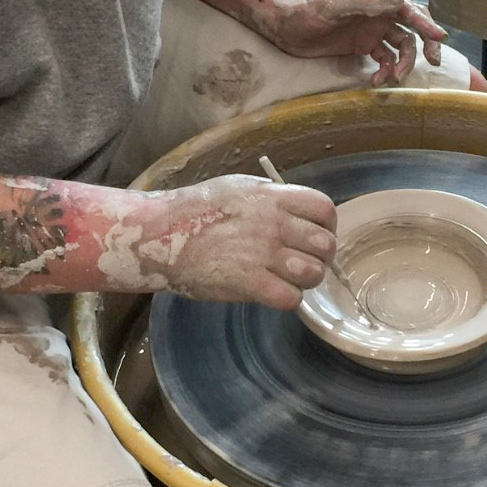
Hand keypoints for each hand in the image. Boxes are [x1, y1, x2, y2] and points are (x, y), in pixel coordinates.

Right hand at [156, 175, 336, 309]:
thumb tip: (298, 211)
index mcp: (273, 197)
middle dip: (320, 255)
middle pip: (325, 244)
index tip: (315, 234)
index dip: (326, 225)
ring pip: (313, 273)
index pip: (325, 209)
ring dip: (306, 279)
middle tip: (304, 260)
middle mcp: (273, 224)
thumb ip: (273, 198)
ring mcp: (262, 254)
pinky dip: (288, 299)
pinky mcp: (249, 283)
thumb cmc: (196, 208)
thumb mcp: (240, 187)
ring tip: (288, 278)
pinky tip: (274, 292)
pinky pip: (290, 298)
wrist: (159, 235)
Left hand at [264, 0, 446, 86]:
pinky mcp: (362, 47)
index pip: (407, 10)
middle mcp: (378, 13)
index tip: (439, 38)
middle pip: (411, 30)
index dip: (426, 23)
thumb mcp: (336, 5)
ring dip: (401, 64)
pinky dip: (384, 71)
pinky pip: (383, 60)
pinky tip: (375, 81)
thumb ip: (367, 3)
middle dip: (423, 46)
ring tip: (392, 79)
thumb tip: (400, 2)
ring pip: (399, 48)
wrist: (283, 24)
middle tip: (432, 62)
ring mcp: (371, 31)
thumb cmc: (306, 10)